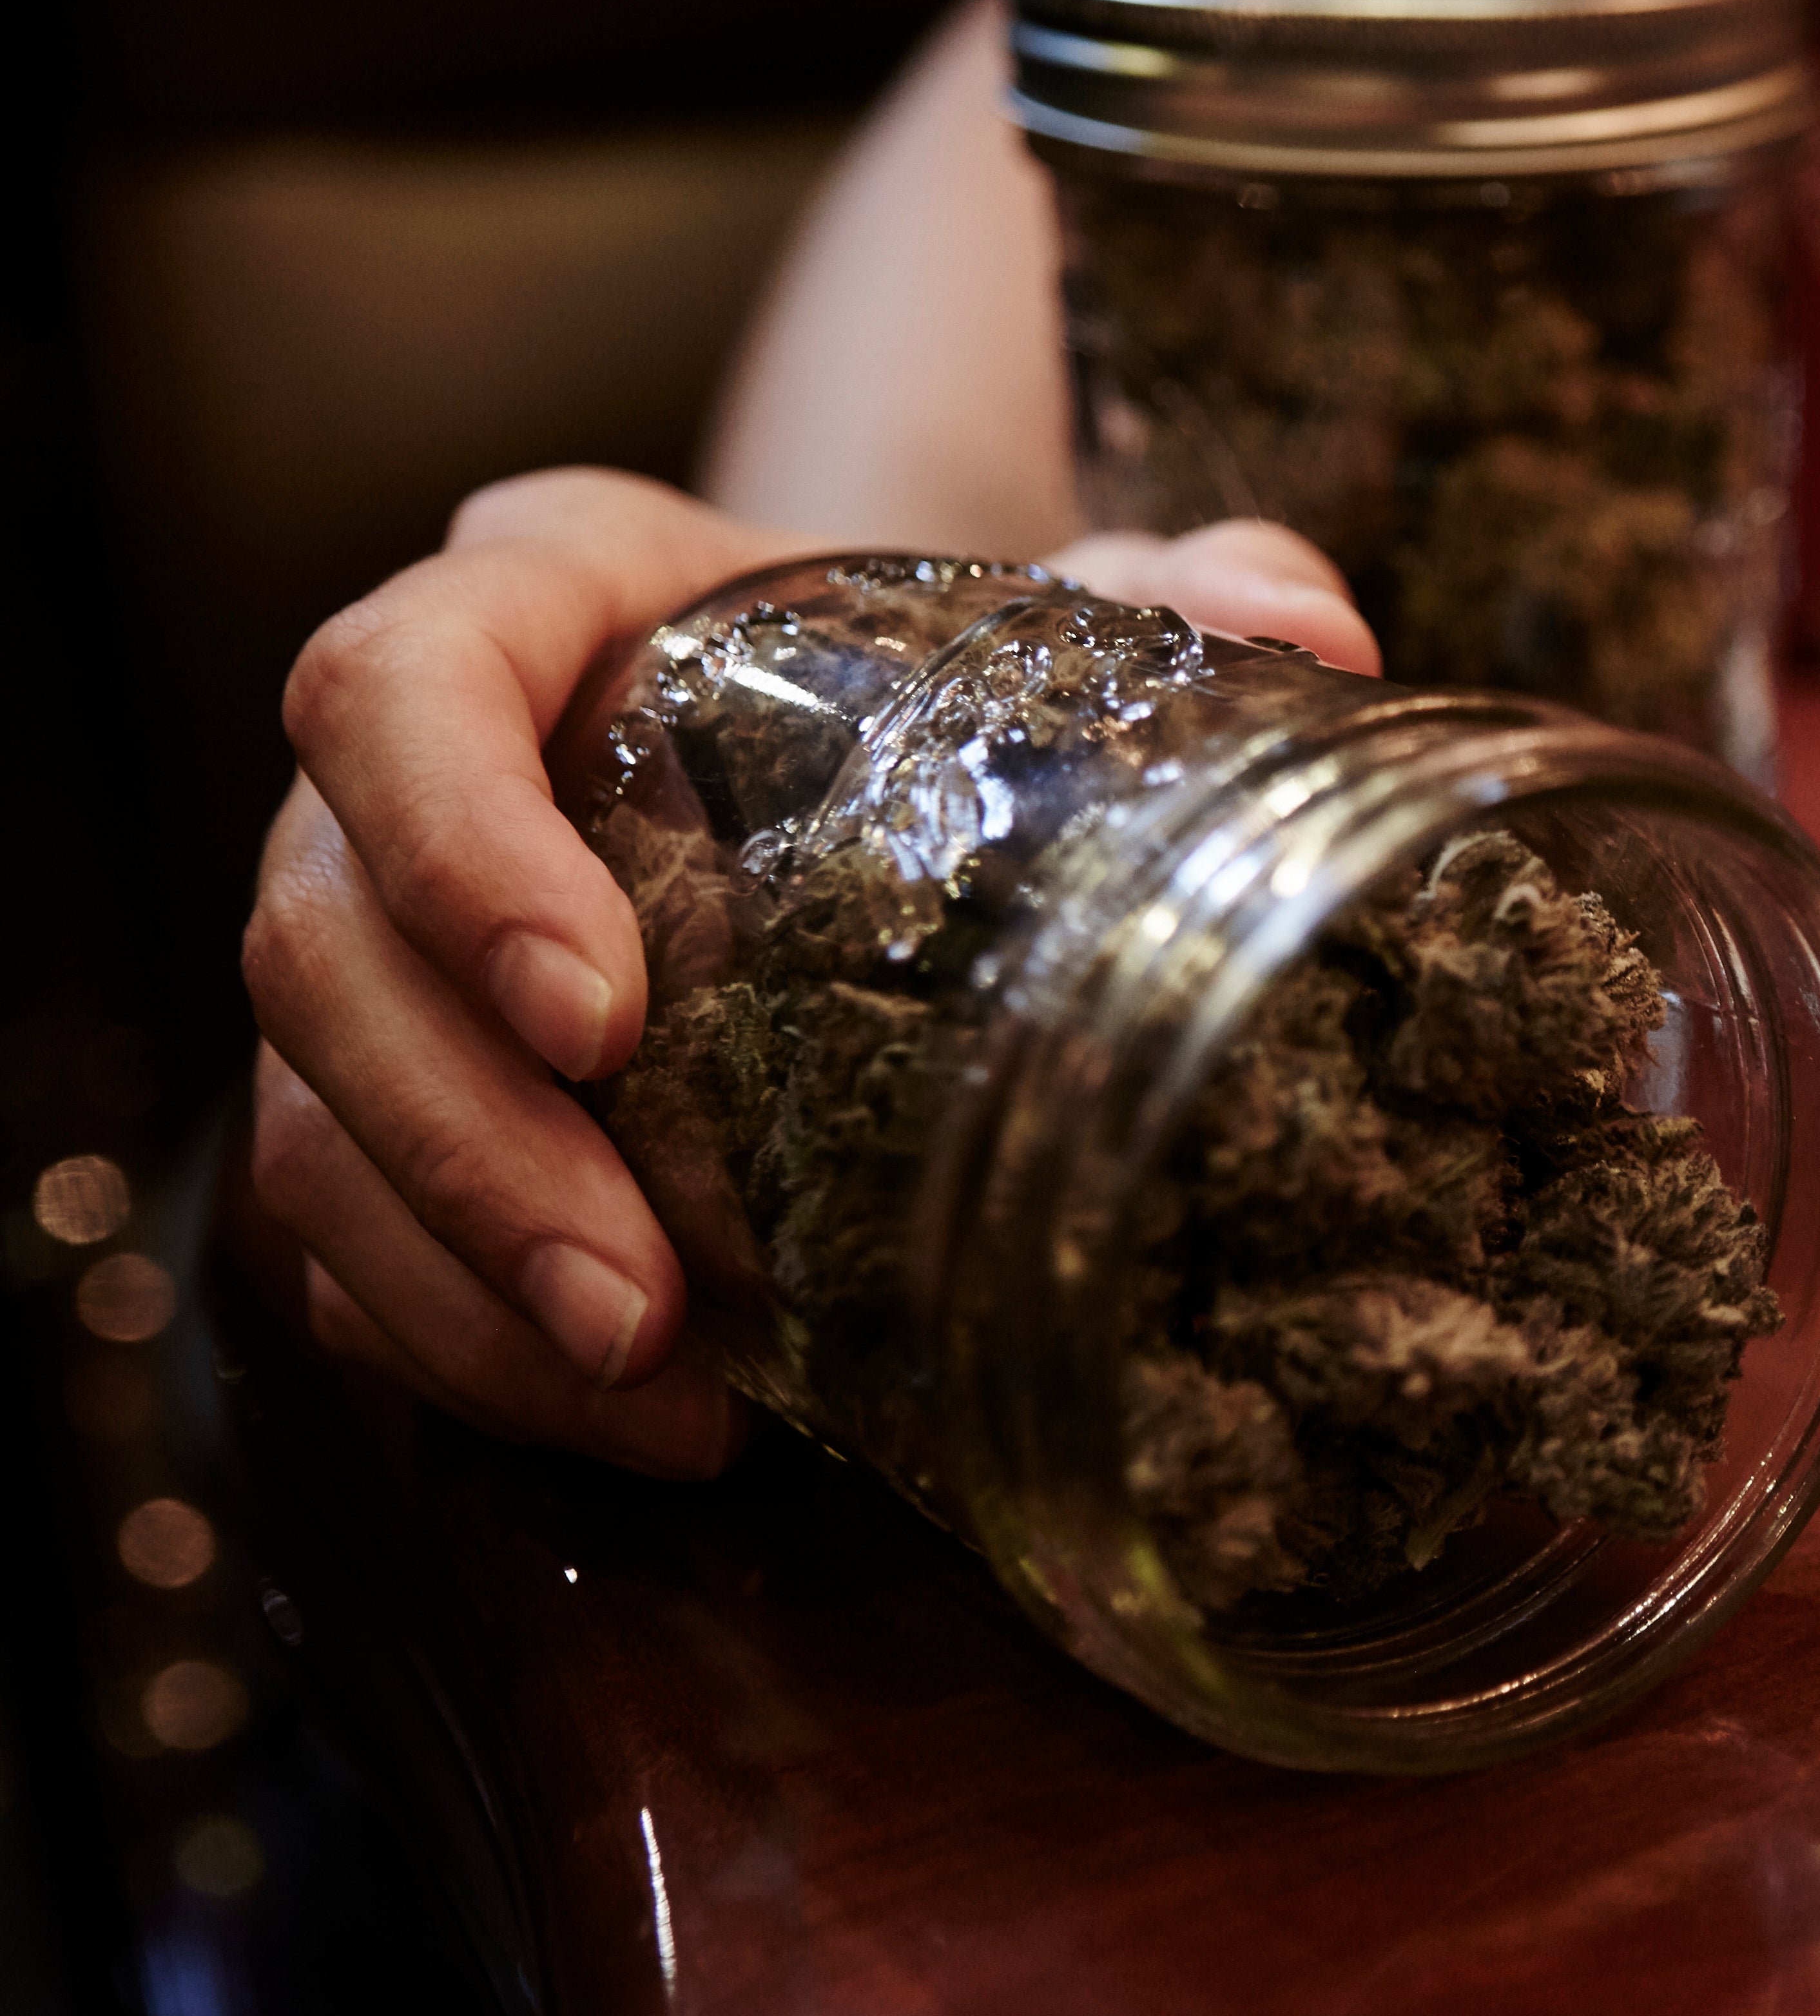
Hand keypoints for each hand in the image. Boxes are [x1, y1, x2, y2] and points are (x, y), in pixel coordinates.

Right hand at [245, 466, 1377, 1475]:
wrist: (857, 725)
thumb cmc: (930, 662)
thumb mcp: (1058, 609)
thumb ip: (1182, 596)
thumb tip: (1318, 633)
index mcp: (534, 602)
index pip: (394, 693)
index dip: (453, 853)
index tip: (594, 1016)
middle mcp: (390, 776)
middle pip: (313, 946)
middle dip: (460, 1142)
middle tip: (631, 1293)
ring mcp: (369, 947)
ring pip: (305, 1121)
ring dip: (457, 1279)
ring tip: (649, 1389)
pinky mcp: (377, 1101)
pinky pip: (342, 1243)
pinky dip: (468, 1347)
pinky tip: (644, 1419)